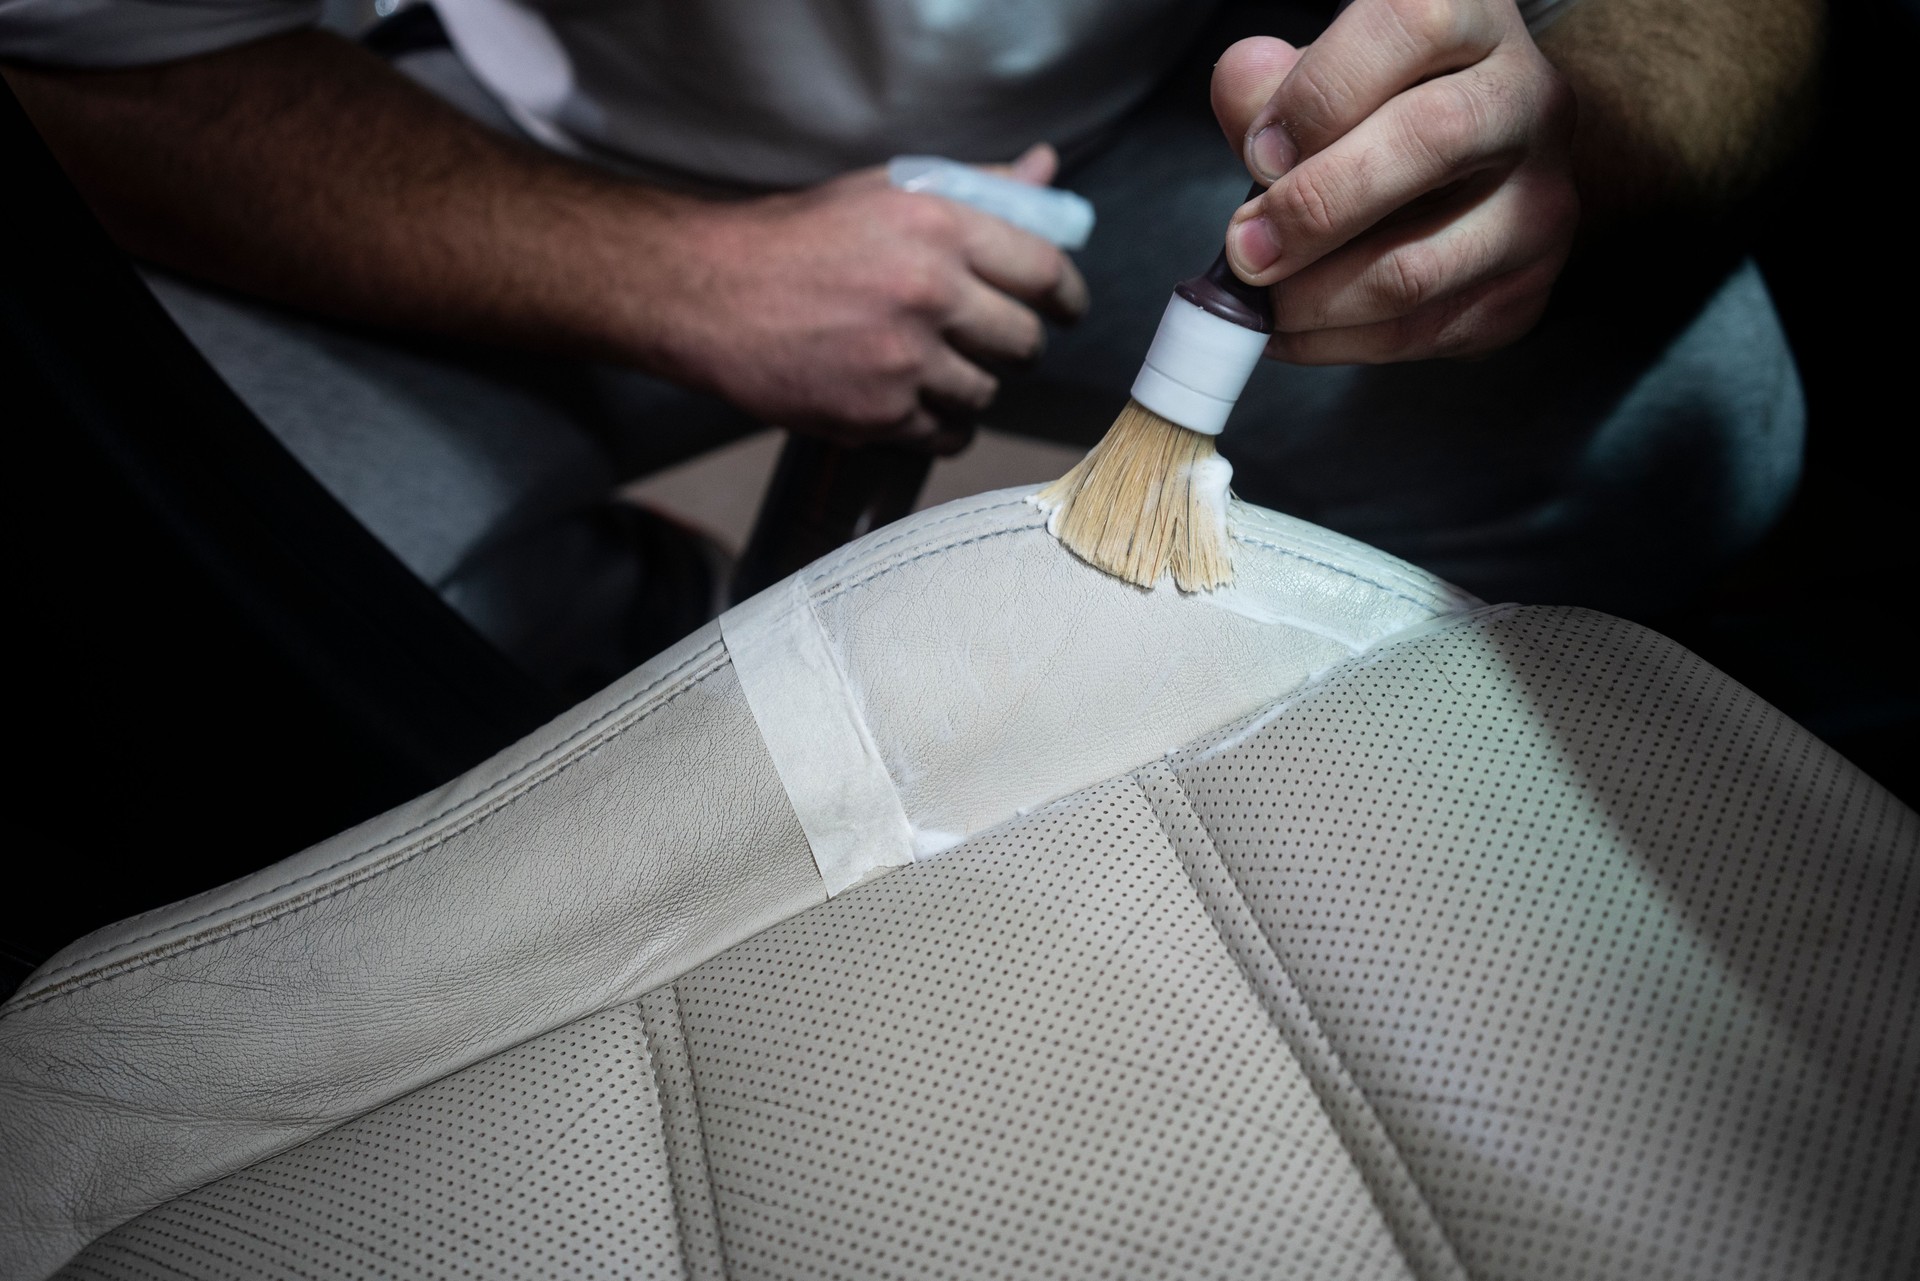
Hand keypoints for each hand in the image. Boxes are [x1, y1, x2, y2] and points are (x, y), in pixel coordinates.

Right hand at [654, 145, 1086, 451]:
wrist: (713, 295)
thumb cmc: (800, 239)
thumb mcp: (889, 190)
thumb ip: (978, 187)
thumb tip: (1047, 172)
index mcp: (939, 227)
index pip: (1046, 271)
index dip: (1068, 297)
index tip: (1066, 309)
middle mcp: (928, 292)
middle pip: (1025, 342)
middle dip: (1018, 345)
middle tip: (995, 340)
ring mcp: (903, 360)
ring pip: (987, 393)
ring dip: (974, 386)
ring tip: (938, 367)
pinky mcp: (877, 414)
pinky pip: (945, 433)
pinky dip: (940, 424)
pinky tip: (915, 400)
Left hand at [1212, 0, 1577, 363]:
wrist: (1477, 174)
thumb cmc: (1383, 113)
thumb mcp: (1326, 73)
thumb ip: (1272, 83)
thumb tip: (1244, 102)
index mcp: (1475, 23)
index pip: (1408, 28)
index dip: (1320, 94)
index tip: (1259, 151)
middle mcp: (1527, 104)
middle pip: (1429, 142)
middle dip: (1314, 208)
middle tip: (1245, 248)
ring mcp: (1538, 202)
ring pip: (1418, 265)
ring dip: (1316, 298)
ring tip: (1260, 301)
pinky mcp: (1524, 290)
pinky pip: (1418, 333)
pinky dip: (1335, 343)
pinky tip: (1290, 332)